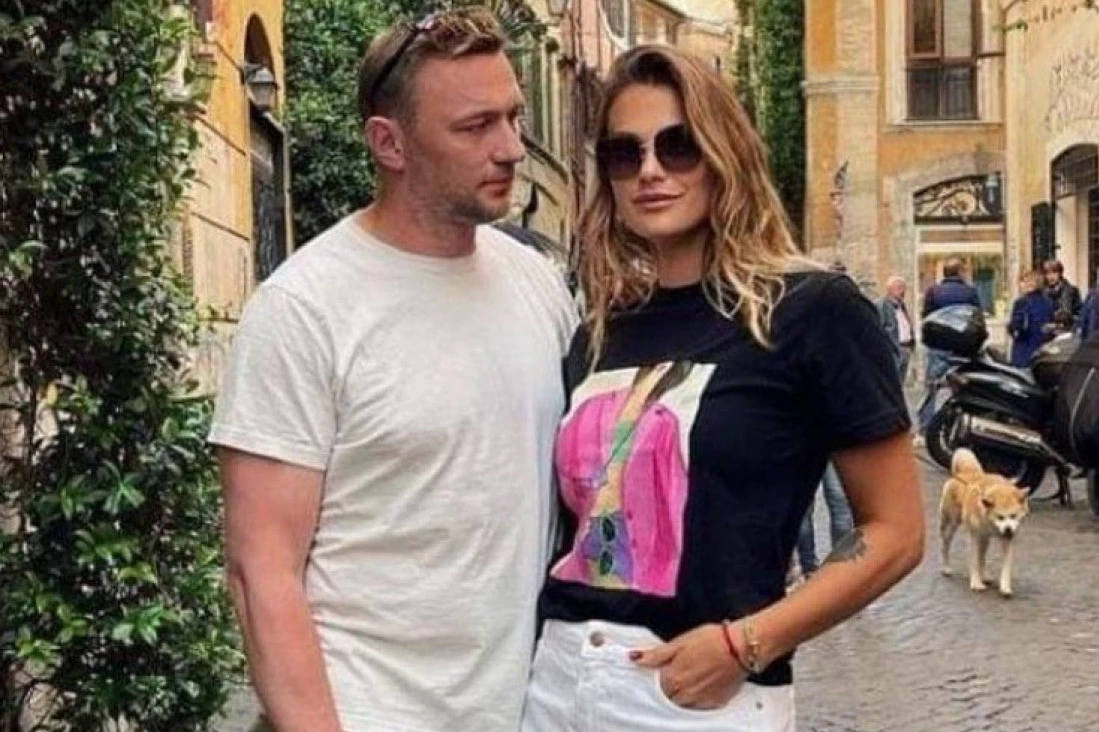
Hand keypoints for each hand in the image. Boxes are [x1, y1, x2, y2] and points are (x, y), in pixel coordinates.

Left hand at [630, 623, 746, 709]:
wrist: (741, 648)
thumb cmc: (710, 640)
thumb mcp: (680, 642)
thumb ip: (656, 654)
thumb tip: (634, 658)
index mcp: (672, 678)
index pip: (653, 688)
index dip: (654, 681)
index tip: (657, 674)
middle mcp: (684, 694)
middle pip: (667, 699)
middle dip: (666, 690)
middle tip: (674, 676)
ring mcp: (700, 701)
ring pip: (682, 705)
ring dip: (680, 696)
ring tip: (688, 680)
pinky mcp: (715, 704)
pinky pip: (699, 707)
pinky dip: (696, 699)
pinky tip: (701, 686)